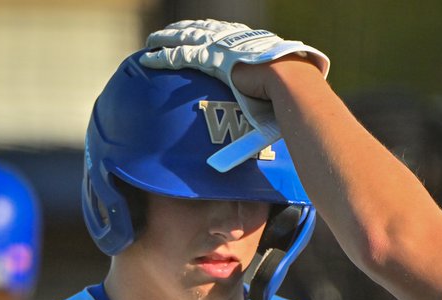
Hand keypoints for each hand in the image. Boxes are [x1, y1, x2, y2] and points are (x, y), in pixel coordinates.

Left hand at [142, 20, 328, 172]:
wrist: (292, 83)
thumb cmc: (293, 94)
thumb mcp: (281, 94)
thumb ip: (271, 103)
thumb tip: (275, 127)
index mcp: (251, 43)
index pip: (224, 33)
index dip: (208, 32)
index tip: (198, 33)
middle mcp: (235, 40)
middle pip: (201, 30)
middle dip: (182, 30)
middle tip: (166, 34)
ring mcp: (223, 47)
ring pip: (185, 39)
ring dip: (166, 40)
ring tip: (150, 43)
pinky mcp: (213, 59)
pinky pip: (181, 57)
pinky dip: (163, 58)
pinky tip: (148, 61)